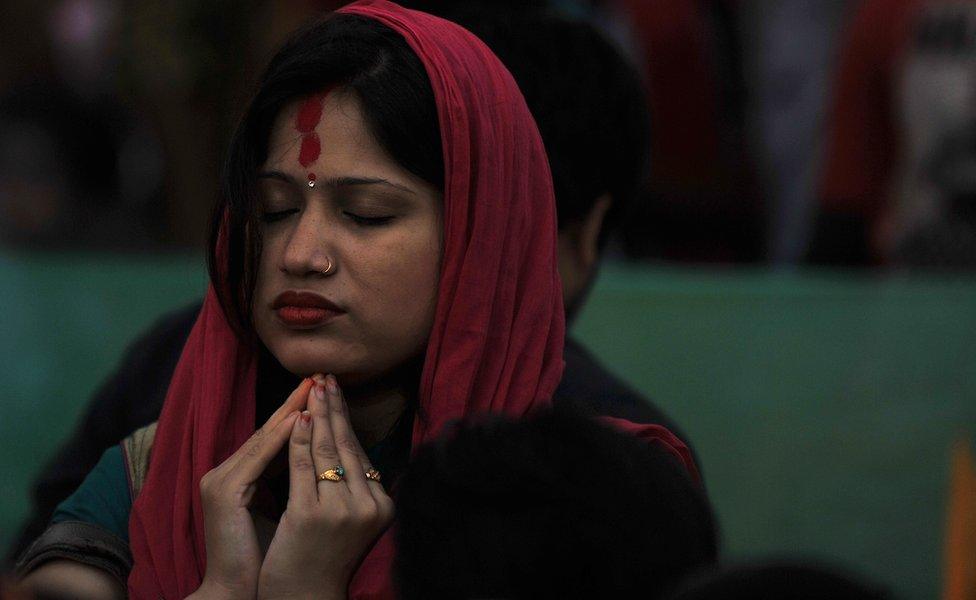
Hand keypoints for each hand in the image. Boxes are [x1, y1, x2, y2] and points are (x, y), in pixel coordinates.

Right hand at [193, 378, 313, 599]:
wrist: (238, 593)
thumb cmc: (265, 559)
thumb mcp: (284, 511)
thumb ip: (296, 483)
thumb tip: (328, 461)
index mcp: (239, 476)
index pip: (276, 437)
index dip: (301, 412)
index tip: (326, 392)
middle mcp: (226, 472)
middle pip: (270, 430)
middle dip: (299, 402)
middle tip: (323, 376)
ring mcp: (222, 480)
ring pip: (265, 438)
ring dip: (292, 410)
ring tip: (315, 387)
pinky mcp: (225, 493)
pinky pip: (258, 458)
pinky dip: (280, 438)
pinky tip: (299, 419)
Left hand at [258, 375, 394, 599]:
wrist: (301, 599)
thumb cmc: (321, 557)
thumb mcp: (344, 517)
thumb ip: (349, 485)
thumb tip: (343, 443)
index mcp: (381, 506)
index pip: (359, 452)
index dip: (346, 420)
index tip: (337, 392)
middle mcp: (369, 506)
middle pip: (346, 445)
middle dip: (334, 407)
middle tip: (326, 377)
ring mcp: (341, 511)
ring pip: (327, 450)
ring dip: (317, 413)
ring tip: (312, 387)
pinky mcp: (311, 515)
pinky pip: (302, 466)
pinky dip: (298, 438)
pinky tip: (294, 417)